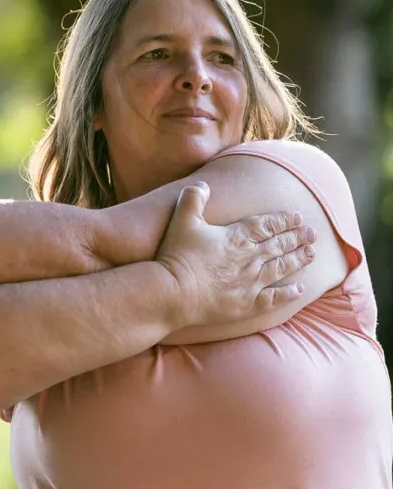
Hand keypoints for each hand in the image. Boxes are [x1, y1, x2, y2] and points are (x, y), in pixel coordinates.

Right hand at [156, 182, 316, 327]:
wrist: (175, 293)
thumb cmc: (177, 256)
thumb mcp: (182, 221)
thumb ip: (193, 199)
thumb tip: (203, 184)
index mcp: (237, 237)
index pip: (266, 225)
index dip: (283, 220)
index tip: (298, 217)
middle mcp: (250, 258)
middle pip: (279, 245)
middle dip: (297, 237)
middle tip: (313, 233)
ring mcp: (251, 282)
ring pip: (282, 268)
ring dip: (298, 259)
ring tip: (312, 254)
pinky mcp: (248, 304)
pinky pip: (275, 298)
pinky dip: (289, 293)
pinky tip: (300, 289)